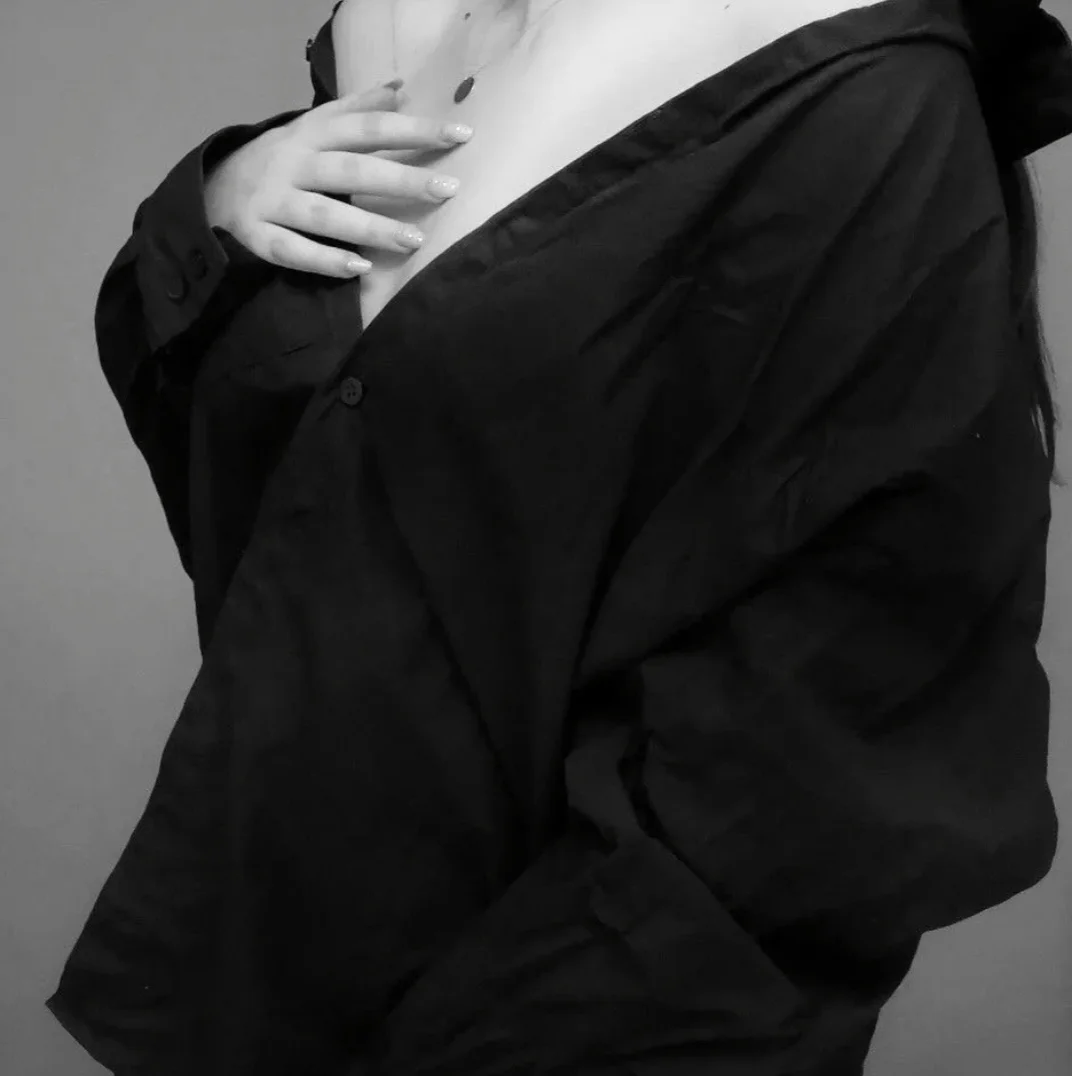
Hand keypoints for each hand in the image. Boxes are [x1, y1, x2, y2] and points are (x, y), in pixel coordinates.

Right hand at [203, 84, 472, 277]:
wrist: (210, 188)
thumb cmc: (279, 159)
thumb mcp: (312, 127)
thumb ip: (356, 109)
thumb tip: (401, 88)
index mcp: (311, 134)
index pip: (368, 128)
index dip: (414, 129)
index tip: (460, 135)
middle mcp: (292, 164)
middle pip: (351, 170)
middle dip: (400, 179)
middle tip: (447, 189)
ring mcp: (272, 201)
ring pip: (324, 215)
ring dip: (370, 227)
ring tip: (414, 240)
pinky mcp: (257, 236)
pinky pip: (292, 251)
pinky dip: (324, 260)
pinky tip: (358, 268)